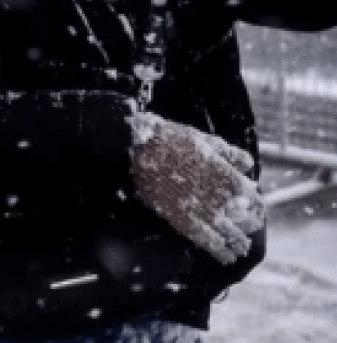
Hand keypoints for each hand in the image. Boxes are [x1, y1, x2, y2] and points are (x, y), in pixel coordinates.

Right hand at [129, 113, 263, 264]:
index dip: (256, 205)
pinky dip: (219, 252)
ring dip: (238, 243)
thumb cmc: (173, 141)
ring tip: (242, 249)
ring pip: (229, 234)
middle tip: (250, 228)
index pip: (253, 198)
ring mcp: (201, 211)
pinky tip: (227, 258)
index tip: (256, 208)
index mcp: (228, 177)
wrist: (141, 148)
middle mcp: (220, 198)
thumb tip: (248, 166)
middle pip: (245, 220)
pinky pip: (206, 241)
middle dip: (250, 225)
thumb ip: (230, 153)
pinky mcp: (183, 220)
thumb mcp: (206, 140)